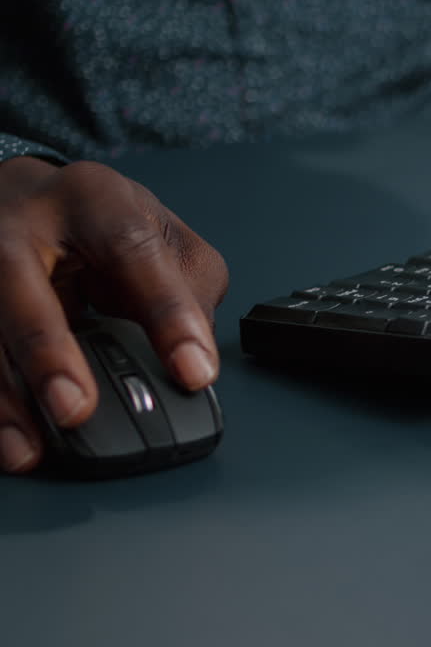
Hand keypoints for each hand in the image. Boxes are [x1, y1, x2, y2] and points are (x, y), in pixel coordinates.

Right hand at [0, 157, 227, 472]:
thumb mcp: (156, 233)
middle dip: (45, 351)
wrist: (23, 198)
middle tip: (74, 410)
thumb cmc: (96, 223)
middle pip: (20, 284)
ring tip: (26, 447)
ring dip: (3, 394)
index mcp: (94, 200)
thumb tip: (195, 358)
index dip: (167, 313)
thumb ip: (187, 288)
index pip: (135, 250)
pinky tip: (2, 437)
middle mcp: (22, 223)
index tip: (193, 372)